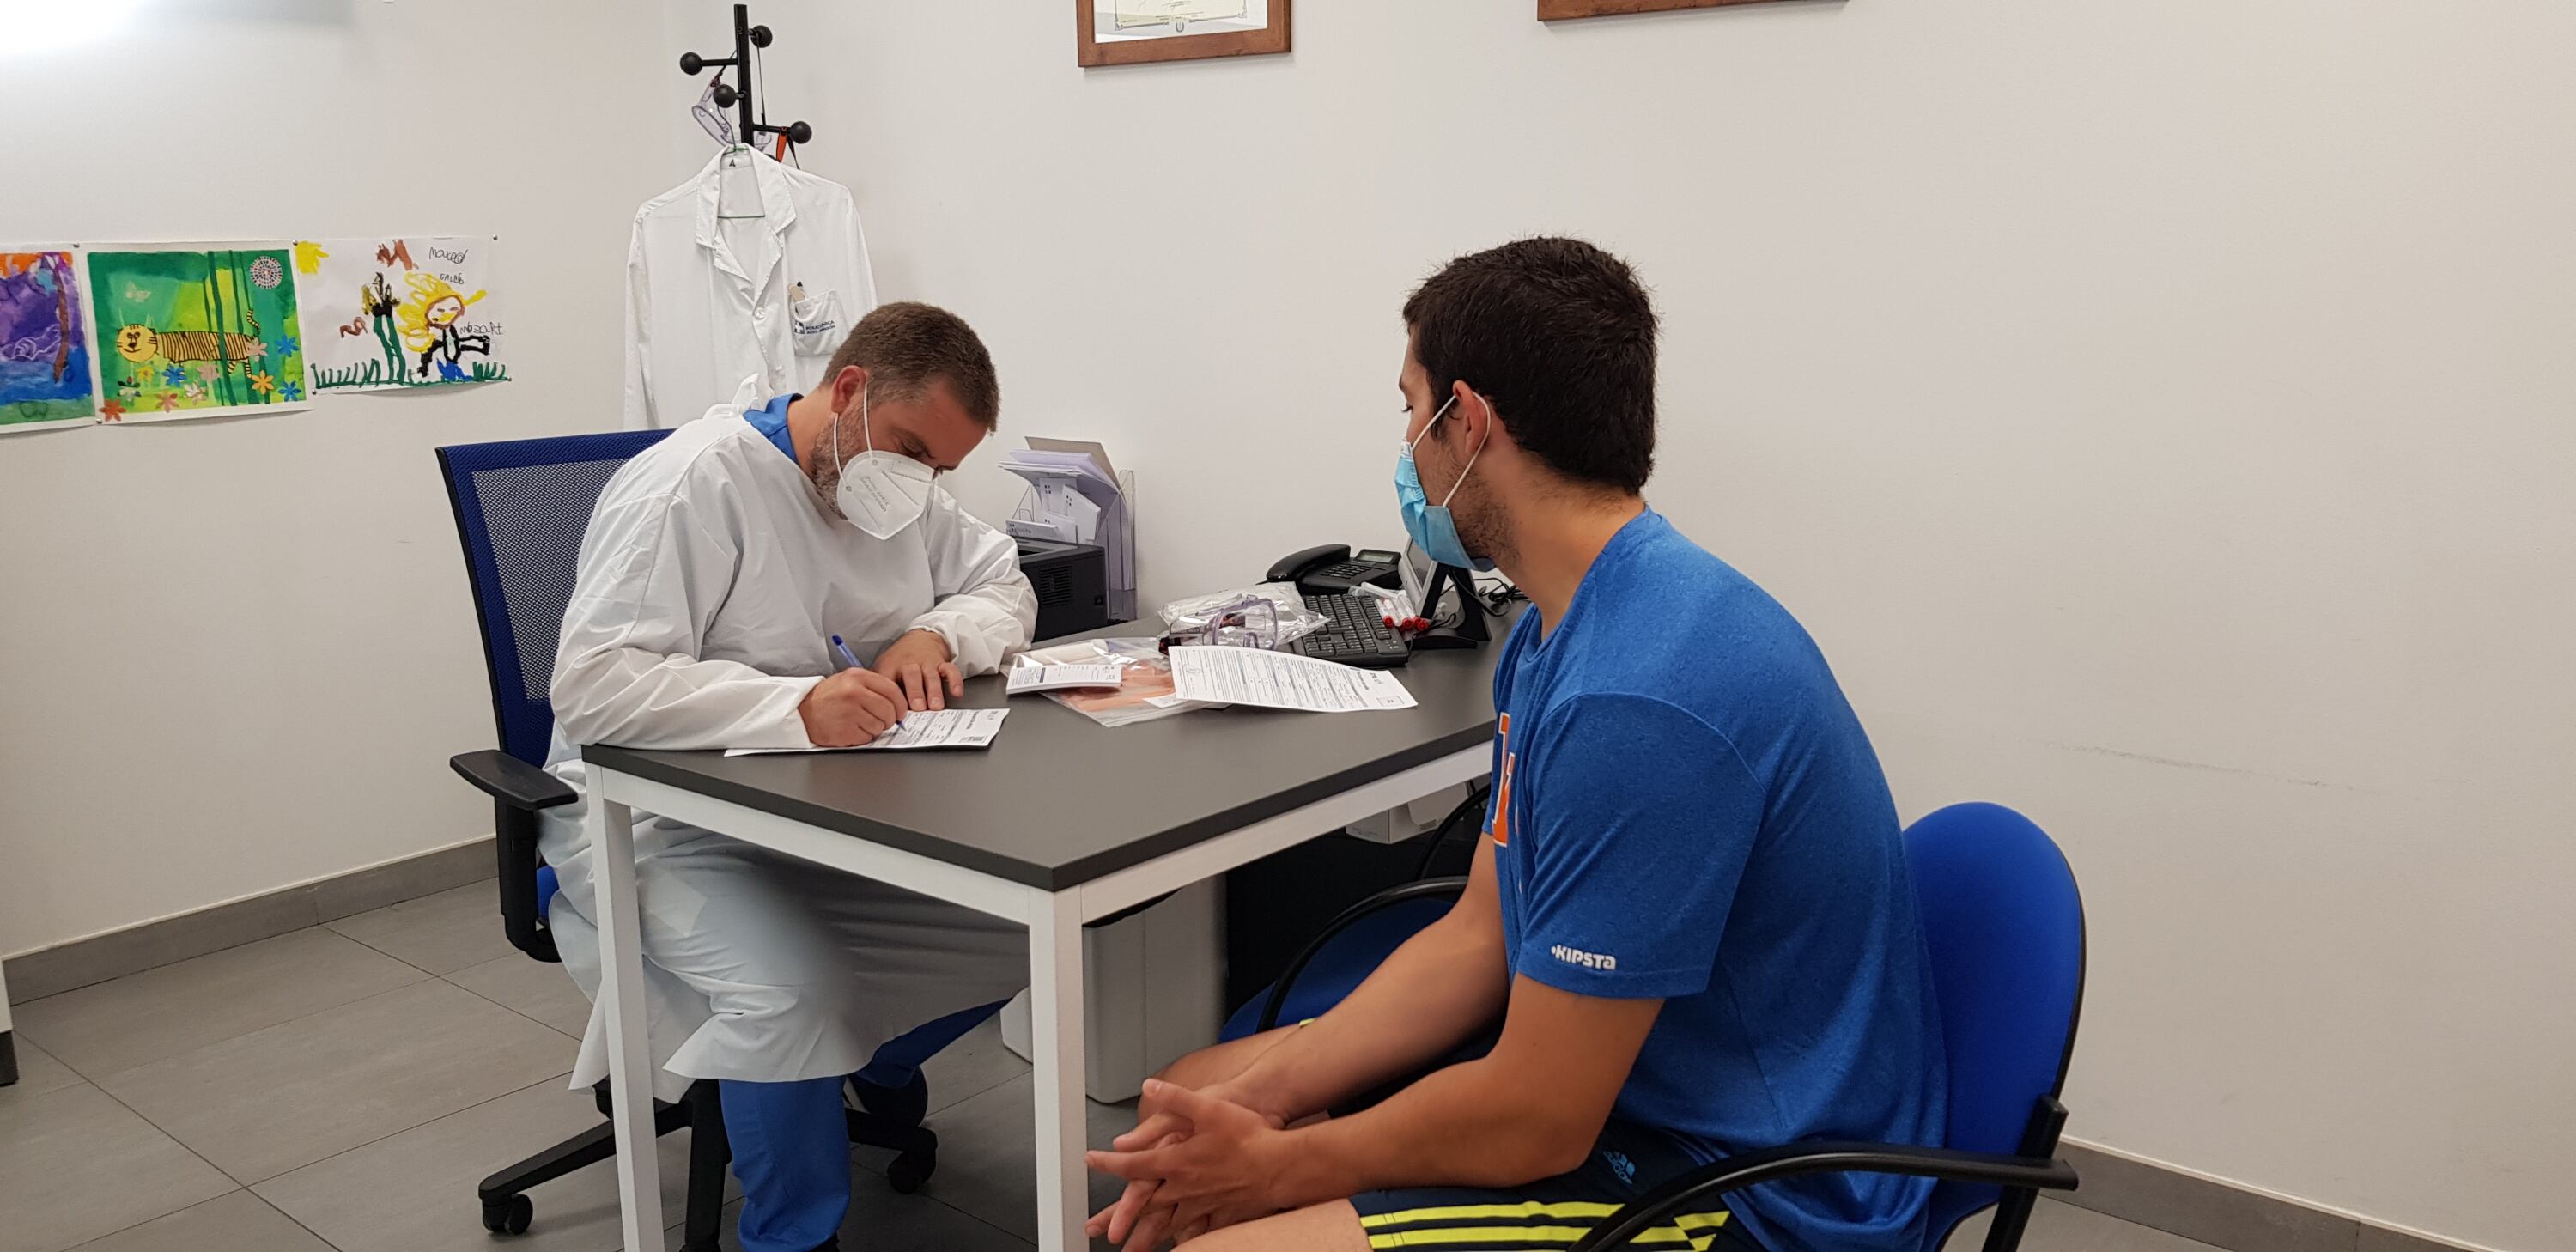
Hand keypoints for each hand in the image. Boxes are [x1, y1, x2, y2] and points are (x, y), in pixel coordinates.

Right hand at [797, 667, 906, 745]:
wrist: (802, 710)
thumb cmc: (828, 697)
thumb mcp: (849, 681)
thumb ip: (873, 687)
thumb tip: (898, 702)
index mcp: (857, 677)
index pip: (892, 690)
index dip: (901, 704)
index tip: (901, 711)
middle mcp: (854, 693)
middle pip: (889, 710)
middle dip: (890, 719)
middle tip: (884, 720)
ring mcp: (850, 712)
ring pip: (880, 726)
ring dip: (875, 728)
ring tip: (860, 722)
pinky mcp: (846, 730)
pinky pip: (867, 737)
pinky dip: (863, 736)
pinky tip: (852, 728)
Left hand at [872, 629, 962, 711]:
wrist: (920, 638)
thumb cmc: (899, 659)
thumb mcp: (883, 668)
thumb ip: (879, 686)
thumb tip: (874, 709)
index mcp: (891, 666)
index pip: (889, 680)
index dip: (891, 695)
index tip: (893, 710)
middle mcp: (909, 664)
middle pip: (912, 676)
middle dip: (916, 692)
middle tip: (918, 708)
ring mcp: (927, 663)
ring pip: (931, 675)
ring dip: (934, 691)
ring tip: (936, 706)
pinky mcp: (942, 663)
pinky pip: (950, 670)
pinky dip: (955, 680)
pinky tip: (956, 692)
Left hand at [1087, 1081, 1289, 1244]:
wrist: (1280, 1164)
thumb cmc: (1247, 1135)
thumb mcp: (1208, 1108)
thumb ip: (1175, 1098)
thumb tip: (1148, 1088)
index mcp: (1176, 1162)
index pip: (1132, 1165)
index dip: (1107, 1163)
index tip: (1090, 1160)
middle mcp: (1183, 1187)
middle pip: (1142, 1206)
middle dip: (1116, 1217)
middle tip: (1094, 1228)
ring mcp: (1201, 1204)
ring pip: (1166, 1223)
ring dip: (1145, 1236)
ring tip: (1130, 1248)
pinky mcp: (1219, 1212)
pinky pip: (1196, 1230)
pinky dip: (1183, 1237)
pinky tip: (1180, 1242)